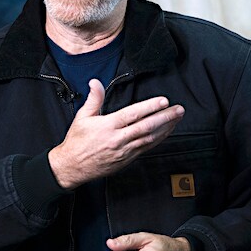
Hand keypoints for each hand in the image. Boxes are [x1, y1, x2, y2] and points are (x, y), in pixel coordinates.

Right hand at [49, 79, 184, 188]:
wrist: (72, 167)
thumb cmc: (77, 142)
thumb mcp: (82, 117)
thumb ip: (94, 99)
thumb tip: (95, 82)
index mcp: (107, 126)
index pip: (132, 114)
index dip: (149, 107)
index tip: (163, 101)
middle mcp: (118, 139)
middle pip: (146, 127)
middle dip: (165, 117)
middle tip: (179, 109)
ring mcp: (124, 150)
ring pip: (149, 138)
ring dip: (165, 128)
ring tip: (177, 118)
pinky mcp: (127, 159)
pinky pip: (146, 147)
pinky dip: (158, 139)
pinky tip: (166, 132)